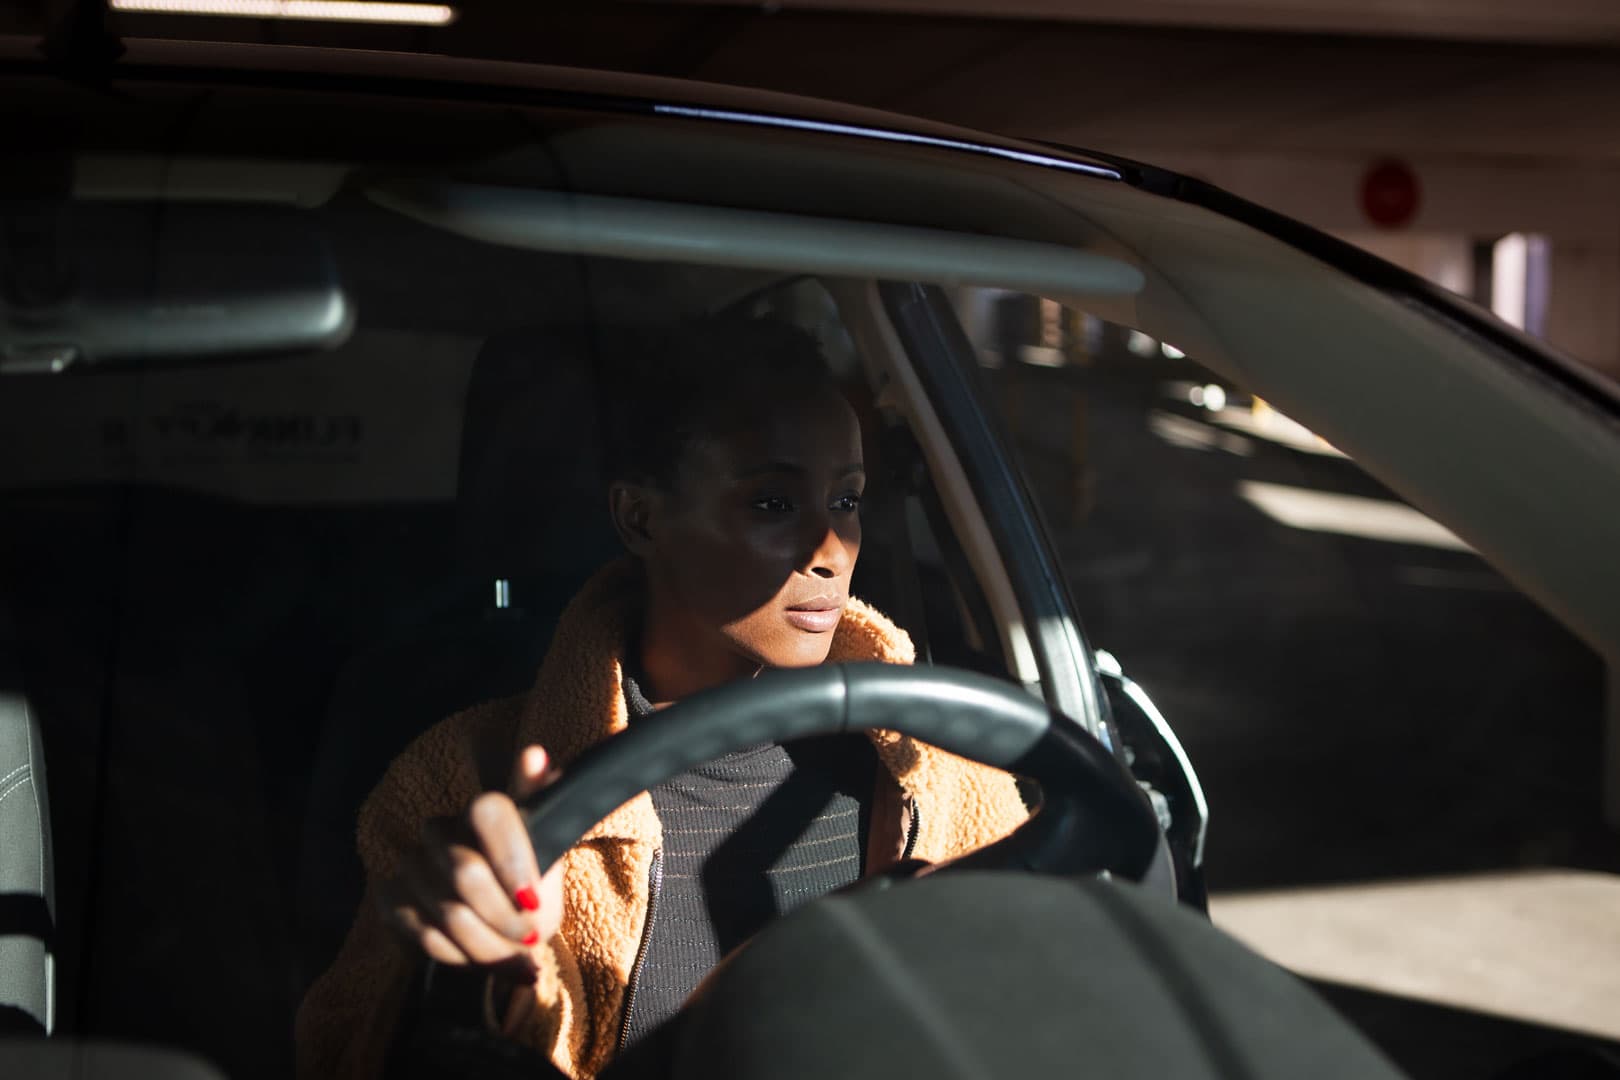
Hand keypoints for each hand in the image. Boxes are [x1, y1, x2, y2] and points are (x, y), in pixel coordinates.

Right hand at [380, 745, 563, 979]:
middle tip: (531, 937)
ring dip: (488, 945)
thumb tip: (535, 754)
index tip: (533, 898)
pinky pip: (425, 936)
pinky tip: (479, 958)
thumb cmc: (528, 885)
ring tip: (513, 954)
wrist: (497, 928)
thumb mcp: (548, 852)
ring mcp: (412, 864)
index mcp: (483, 811)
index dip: (510, 858)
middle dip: (505, 917)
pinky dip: (461, 956)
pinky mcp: (392, 898)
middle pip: (466, 874)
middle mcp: (441, 830)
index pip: (487, 811)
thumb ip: (544, 805)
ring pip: (449, 914)